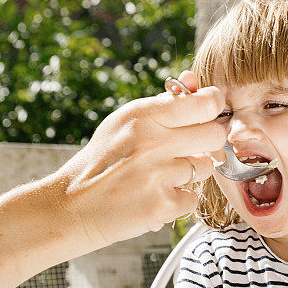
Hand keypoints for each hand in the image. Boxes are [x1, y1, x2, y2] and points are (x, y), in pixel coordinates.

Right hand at [53, 69, 225, 249]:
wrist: (72, 206)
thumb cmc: (104, 161)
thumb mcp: (125, 124)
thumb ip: (165, 104)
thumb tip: (195, 81)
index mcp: (142, 116)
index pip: (203, 104)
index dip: (214, 105)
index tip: (212, 109)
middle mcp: (151, 142)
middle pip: (215, 135)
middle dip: (209, 141)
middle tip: (191, 146)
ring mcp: (158, 175)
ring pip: (206, 167)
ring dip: (191, 172)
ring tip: (161, 174)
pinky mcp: (162, 206)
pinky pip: (193, 198)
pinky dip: (178, 200)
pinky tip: (154, 196)